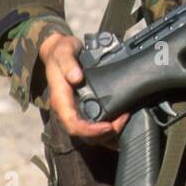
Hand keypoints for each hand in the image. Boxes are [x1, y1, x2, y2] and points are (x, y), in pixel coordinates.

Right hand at [38, 31, 128, 149]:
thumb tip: (76, 78)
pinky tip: (122, 117)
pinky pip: (96, 125)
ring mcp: (76, 111)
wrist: (60, 50)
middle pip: (85, 135)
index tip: (108, 126)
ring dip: (109, 132)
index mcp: (61, 101)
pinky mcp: (84, 108)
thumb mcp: (63, 52)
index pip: (73, 125)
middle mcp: (68, 110)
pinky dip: (110, 127)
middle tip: (123, 119)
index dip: (90, 130)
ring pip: (91, 134)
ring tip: (125, 117)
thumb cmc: (61, 52)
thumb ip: (67, 63)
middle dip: (105, 133)